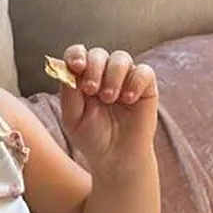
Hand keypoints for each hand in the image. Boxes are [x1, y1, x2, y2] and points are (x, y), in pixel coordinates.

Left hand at [59, 45, 158, 171]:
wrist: (116, 157)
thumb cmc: (92, 138)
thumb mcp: (73, 119)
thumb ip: (68, 95)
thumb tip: (67, 69)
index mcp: (82, 79)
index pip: (78, 54)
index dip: (76, 54)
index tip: (76, 66)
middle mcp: (103, 74)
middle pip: (98, 54)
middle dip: (94, 68)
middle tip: (92, 90)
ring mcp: (125, 78)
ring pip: (121, 58)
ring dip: (113, 76)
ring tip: (109, 99)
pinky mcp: (145, 86)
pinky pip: (144, 71)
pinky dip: (136, 81)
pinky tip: (129, 99)